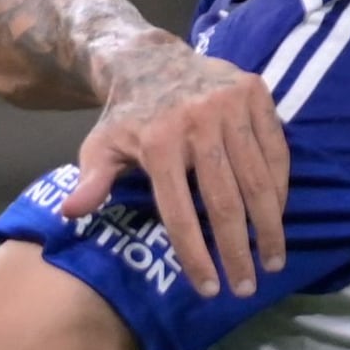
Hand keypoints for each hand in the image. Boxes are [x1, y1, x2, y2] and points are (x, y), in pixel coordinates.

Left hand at [66, 37, 289, 296]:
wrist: (152, 58)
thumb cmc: (127, 115)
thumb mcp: (100, 146)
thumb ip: (91, 181)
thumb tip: (70, 212)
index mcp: (159, 142)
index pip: (180, 212)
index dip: (195, 255)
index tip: (209, 290)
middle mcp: (198, 122)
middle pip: (225, 201)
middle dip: (238, 251)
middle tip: (246, 287)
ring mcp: (231, 105)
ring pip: (257, 179)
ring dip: (268, 226)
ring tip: (272, 261)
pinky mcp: (255, 94)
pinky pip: (274, 150)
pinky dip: (279, 187)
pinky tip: (278, 217)